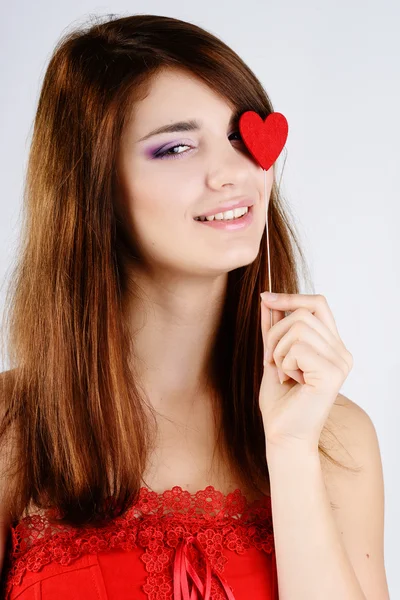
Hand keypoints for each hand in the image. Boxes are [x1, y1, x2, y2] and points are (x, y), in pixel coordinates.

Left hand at [259, 292, 352, 452]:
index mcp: (332, 346)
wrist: (283, 435)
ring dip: (278, 350)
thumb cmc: (280, 401)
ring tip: (283, 373)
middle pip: (302, 313)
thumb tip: (267, 298)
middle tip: (271, 360)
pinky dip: (284, 363)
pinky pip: (297, 348)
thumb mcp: (273, 355)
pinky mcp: (332, 374)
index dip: (290, 297)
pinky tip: (290, 382)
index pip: (317, 303)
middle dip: (275, 333)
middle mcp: (342, 352)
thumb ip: (274, 328)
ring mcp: (340, 362)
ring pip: (297, 328)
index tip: (265, 298)